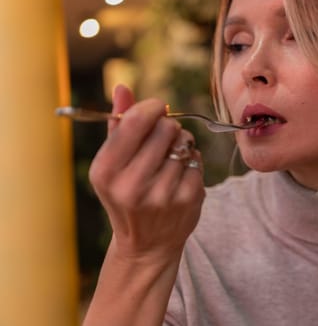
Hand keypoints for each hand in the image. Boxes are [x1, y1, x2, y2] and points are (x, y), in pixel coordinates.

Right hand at [89, 85, 204, 264]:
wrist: (147, 244)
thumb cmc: (127, 195)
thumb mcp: (113, 164)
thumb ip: (118, 124)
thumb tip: (122, 87)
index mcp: (106, 171)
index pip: (136, 121)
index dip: (152, 107)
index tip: (157, 108)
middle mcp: (131, 185)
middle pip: (165, 128)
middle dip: (167, 126)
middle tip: (163, 138)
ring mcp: (162, 195)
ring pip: (184, 142)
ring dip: (181, 143)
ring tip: (170, 159)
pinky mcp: (188, 200)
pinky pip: (197, 159)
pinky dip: (192, 160)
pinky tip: (180, 174)